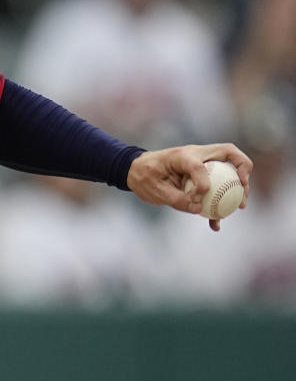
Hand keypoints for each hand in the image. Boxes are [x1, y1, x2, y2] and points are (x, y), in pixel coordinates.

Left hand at [127, 143, 252, 231]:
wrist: (137, 172)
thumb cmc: (144, 176)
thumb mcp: (154, 189)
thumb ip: (176, 198)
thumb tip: (198, 209)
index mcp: (184, 156)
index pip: (200, 166)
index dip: (203, 183)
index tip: (199, 196)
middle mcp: (198, 156)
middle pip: (230, 155)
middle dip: (243, 172)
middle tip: (243, 193)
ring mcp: (203, 166)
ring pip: (229, 172)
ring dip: (238, 189)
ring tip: (241, 207)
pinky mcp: (202, 178)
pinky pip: (218, 188)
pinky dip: (220, 205)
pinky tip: (215, 225)